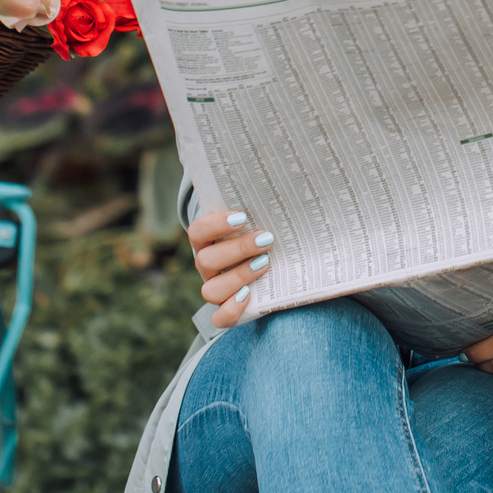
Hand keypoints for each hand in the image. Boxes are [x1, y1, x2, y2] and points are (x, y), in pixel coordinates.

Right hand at [188, 209, 273, 327]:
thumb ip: (267, 201)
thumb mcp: (266, 215)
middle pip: (206, 260)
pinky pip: (219, 318)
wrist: (277, 259)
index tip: (241, 216)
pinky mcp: (226, 309)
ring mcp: (215, 287)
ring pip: (211, 290)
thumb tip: (294, 174)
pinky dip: (231, 310)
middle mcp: (208, 264)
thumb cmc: (269, 231)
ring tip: (265, 264)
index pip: (198, 231)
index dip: (215, 225)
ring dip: (237, 277)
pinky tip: (249, 297)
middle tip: (266, 240)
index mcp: (209, 239)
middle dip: (237, 249)